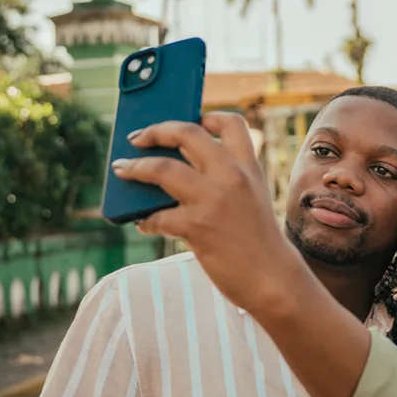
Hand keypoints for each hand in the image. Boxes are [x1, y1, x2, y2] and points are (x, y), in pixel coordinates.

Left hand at [114, 112, 305, 314]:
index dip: (206, 117)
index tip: (189, 120)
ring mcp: (213, 199)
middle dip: (155, 130)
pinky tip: (143, 223)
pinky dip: (145, 219)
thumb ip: (227, 181)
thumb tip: (177, 173)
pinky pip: (159, 216)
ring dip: (135, 168)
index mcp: (248, 167)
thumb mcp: (253, 200)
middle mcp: (231, 176)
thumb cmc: (260, 244)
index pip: (230, 123)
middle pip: (186, 133)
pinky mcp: (198, 226)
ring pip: (162, 168)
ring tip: (123, 170)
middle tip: (137, 138)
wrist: (274, 280)